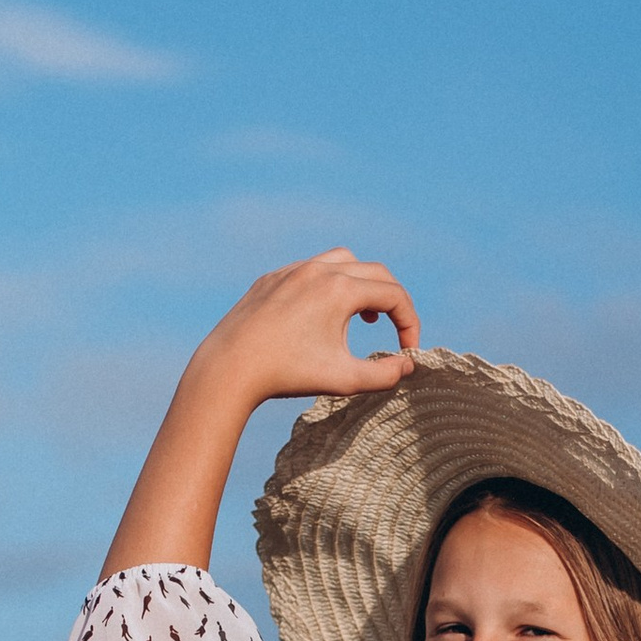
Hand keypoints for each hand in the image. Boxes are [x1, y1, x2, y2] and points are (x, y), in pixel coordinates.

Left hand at [101, 247, 422, 577]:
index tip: (407, 351)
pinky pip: (309, 270)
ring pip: (342, 260)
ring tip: (362, 314)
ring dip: (361, 283)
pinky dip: (328, 286)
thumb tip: (407, 365)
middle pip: (374, 272)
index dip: (410, 323)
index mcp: (341, 290)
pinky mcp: (271, 279)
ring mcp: (292, 270)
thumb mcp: (344, 380)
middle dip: (392, 300)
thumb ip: (384, 375)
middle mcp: (318, 270)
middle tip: (395, 329)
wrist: (229, 368)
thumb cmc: (288, 376)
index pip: (395, 296)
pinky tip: (321, 315)